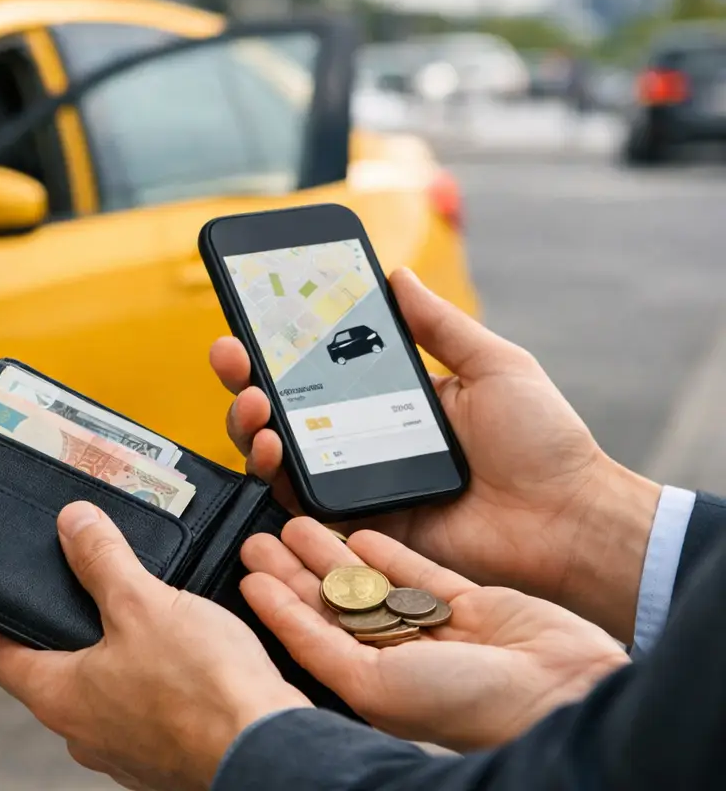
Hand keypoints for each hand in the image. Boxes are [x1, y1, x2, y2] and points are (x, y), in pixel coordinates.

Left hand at [0, 501, 310, 790]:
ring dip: (116, 656)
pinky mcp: (167, 757)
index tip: (0, 597)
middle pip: (55, 673)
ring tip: (141, 616)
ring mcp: (127, 752)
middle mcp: (85, 734)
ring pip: (104, 694)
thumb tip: (74, 525)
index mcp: (60, 699)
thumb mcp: (143, 604)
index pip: (0, 657)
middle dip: (67, 630)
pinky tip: (182, 656)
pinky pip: (147, 712)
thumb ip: (102, 560)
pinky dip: (154, 682)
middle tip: (83, 590)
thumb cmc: (205, 693)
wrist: (270, 750)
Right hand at [210, 266, 660, 641]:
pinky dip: (273, 473)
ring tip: (256, 403)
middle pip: (283, 406)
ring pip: (276, 451)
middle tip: (233, 354)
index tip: (252, 315)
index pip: (319, 367)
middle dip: (245, 377)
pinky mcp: (358, 524)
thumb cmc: (544, 445)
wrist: (566, 519)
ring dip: (250, 422)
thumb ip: (439, 324)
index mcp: (391, 400)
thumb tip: (396, 274)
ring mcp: (356, 482)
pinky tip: (270, 447)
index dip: (278, 343)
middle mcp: (363, 439)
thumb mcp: (493, 365)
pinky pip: (296, 500)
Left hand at [241, 518, 628, 750]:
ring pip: (371, 582)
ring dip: (332, 552)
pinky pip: (417, 569)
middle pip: (334, 603)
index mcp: (371, 683)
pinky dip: (388, 549)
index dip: (277, 600)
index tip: (247, 569)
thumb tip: (273, 617)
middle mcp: (399, 656)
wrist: (560, 692)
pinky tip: (359, 529)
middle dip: (295, 568)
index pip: (310, 633)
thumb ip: (321, 649)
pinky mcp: (470, 602)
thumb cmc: (468, 706)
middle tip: (261, 533)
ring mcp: (435, 629)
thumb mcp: (373, 683)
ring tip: (295, 519)